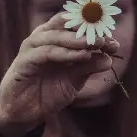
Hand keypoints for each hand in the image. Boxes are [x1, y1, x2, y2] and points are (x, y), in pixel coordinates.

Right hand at [0, 13, 120, 135]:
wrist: (25, 113)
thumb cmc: (48, 91)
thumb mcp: (74, 79)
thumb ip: (89, 66)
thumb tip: (110, 59)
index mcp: (54, 37)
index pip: (74, 24)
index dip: (94, 30)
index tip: (113, 41)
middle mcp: (42, 37)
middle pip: (65, 23)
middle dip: (87, 30)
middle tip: (106, 39)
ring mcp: (31, 48)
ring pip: (56, 35)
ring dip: (78, 39)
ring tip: (96, 44)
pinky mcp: (23, 61)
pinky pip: (46, 52)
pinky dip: (65, 53)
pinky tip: (82, 56)